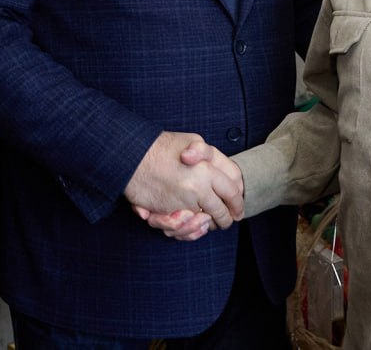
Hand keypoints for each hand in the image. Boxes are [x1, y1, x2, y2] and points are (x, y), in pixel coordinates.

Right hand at [123, 131, 242, 231]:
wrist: (132, 155)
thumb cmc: (164, 146)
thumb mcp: (194, 140)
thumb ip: (213, 157)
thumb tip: (229, 175)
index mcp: (207, 170)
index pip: (232, 192)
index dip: (238, 203)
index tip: (239, 210)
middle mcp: (197, 188)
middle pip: (220, 211)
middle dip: (226, 219)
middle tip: (229, 221)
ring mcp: (181, 202)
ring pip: (203, 223)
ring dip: (208, 226)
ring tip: (211, 225)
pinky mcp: (166, 213)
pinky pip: (183, 229)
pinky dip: (190, 231)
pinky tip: (195, 227)